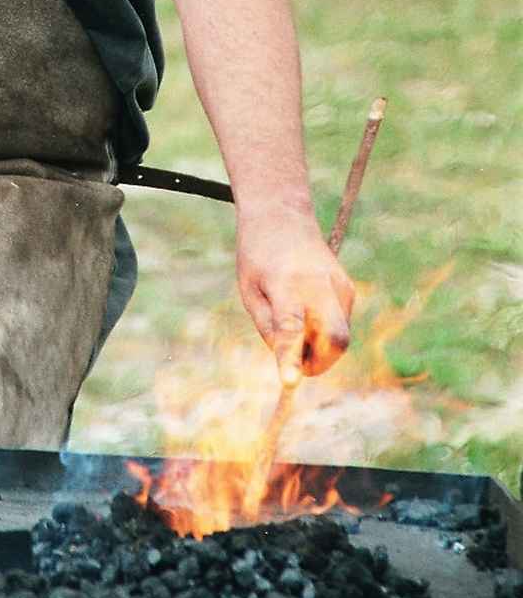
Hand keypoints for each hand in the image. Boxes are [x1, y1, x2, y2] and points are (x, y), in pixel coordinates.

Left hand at [236, 228, 355, 385]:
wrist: (282, 216)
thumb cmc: (258, 257)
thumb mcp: (249, 291)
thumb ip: (270, 328)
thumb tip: (293, 362)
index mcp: (285, 284)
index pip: (291, 327)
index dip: (291, 356)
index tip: (290, 382)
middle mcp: (318, 284)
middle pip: (336, 340)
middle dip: (320, 363)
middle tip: (296, 361)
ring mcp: (339, 285)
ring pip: (340, 336)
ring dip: (320, 345)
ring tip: (293, 317)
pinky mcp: (348, 288)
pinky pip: (340, 323)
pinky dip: (324, 330)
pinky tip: (306, 307)